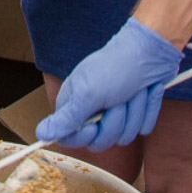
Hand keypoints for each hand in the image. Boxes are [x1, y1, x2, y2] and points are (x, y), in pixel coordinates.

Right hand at [36, 19, 184, 148]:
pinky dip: (147, 109)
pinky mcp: (137, 114)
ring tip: (134, 91)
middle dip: (115, 121)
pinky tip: (146, 91)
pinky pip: (144, 127)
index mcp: (75, 105)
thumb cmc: (116, 66)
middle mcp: (93, 112)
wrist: (150, 52)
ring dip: (134, 112)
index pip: (69, 139)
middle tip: (118, 99)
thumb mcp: (88, 94)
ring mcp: (116, 114)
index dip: (83, 137)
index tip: (94, 127)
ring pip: (125, 135)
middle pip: (101, 141)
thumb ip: (66, 118)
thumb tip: (41, 134)